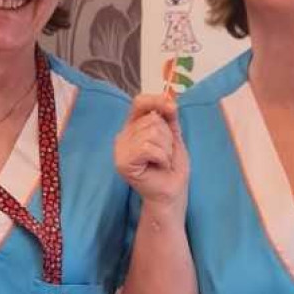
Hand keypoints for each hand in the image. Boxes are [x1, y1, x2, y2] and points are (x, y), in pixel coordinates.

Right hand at [114, 94, 189, 210]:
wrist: (172, 192)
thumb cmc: (171, 166)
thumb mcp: (173, 135)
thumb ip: (169, 117)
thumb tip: (169, 101)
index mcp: (132, 127)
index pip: (139, 103)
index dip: (156, 101)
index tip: (172, 108)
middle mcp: (123, 136)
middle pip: (151, 120)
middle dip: (167, 138)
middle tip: (164, 154)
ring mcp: (120, 150)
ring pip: (151, 133)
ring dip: (165, 149)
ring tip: (162, 161)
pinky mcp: (123, 162)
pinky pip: (148, 147)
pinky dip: (161, 157)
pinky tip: (158, 166)